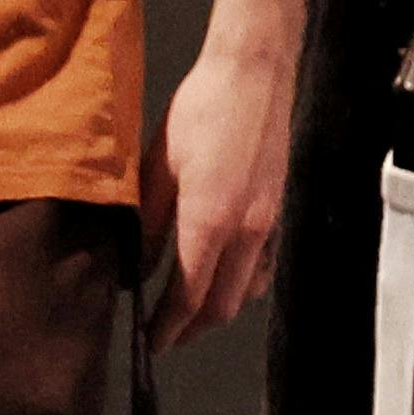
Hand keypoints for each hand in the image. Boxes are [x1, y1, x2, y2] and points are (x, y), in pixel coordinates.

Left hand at [147, 33, 291, 345]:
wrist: (255, 71)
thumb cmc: (200, 110)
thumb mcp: (158, 168)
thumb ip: (148, 225)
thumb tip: (134, 269)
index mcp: (210, 221)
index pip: (189, 297)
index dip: (168, 327)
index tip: (149, 343)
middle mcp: (246, 229)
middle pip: (223, 304)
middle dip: (192, 327)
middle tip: (165, 334)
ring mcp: (268, 219)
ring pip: (247, 288)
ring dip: (219, 306)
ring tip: (189, 307)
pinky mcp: (278, 205)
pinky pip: (263, 262)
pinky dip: (243, 281)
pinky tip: (225, 271)